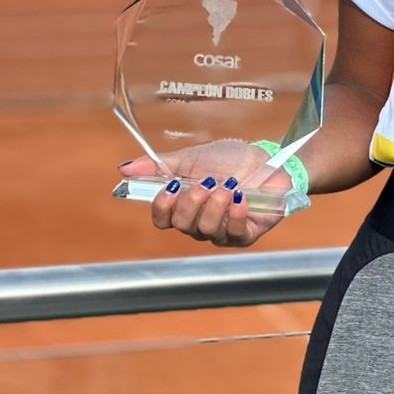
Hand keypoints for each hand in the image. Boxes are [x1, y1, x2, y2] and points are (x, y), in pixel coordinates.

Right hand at [118, 139, 288, 247]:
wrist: (270, 160)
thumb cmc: (231, 160)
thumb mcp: (193, 158)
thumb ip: (160, 165)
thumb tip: (124, 168)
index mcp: (185, 207)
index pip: (162, 220)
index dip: (162, 206)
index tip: (172, 185)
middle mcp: (200, 224)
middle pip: (182, 225)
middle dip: (192, 202)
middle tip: (208, 181)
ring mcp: (223, 232)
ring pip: (206, 230)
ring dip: (216, 205)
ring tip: (229, 185)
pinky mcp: (246, 235)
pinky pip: (233, 233)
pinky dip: (235, 214)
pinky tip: (240, 197)